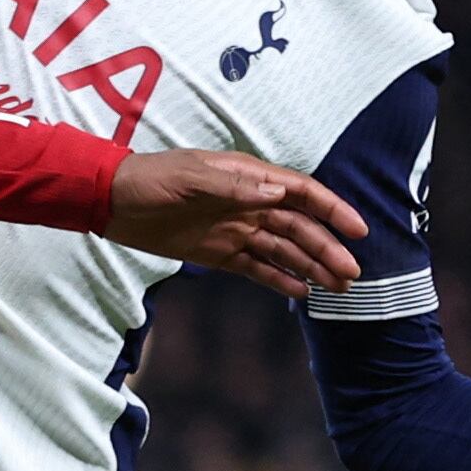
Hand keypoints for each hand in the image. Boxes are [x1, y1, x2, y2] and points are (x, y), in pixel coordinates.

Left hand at [105, 148, 361, 297]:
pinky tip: (301, 292)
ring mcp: (235, 229)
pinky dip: (279, 279)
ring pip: (283, 249)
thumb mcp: (189, 178)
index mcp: (248, 178)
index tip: (358, 231)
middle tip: (351, 275)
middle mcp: (249, 203)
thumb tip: (277, 193)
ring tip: (337, 288)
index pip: (302, 193)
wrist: (112, 202)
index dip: (332, 210)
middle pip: (299, 227)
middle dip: (327, 249)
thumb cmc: (150, 180)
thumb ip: (233, 186)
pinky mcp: (218, 253)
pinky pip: (256, 267)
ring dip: (310, 266)